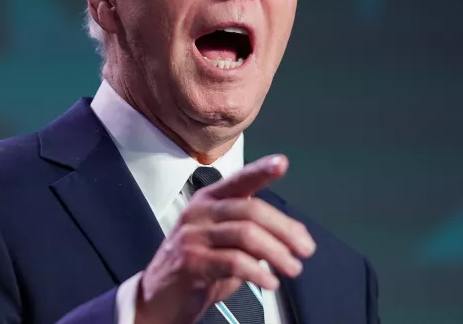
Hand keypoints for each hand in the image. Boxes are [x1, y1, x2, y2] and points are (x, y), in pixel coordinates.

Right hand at [135, 155, 315, 323]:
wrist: (158, 299)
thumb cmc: (194, 268)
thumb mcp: (223, 243)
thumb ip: (250, 232)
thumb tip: (290, 235)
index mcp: (208, 201)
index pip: (239, 180)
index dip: (261, 170)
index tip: (282, 163)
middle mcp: (200, 212)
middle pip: (251, 210)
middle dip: (285, 230)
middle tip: (305, 248)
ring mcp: (193, 235)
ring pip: (246, 234)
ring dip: (277, 253)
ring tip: (292, 268)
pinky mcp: (191, 261)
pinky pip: (234, 262)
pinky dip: (258, 272)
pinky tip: (269, 282)